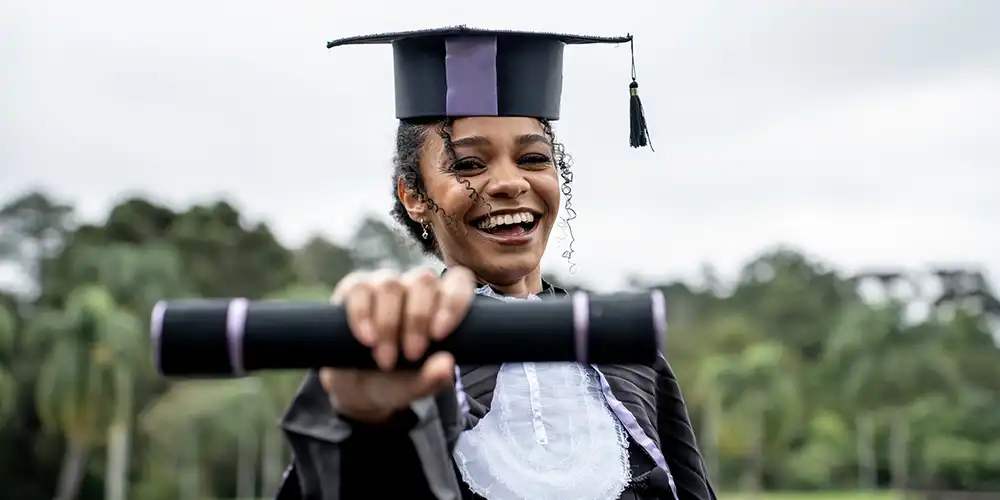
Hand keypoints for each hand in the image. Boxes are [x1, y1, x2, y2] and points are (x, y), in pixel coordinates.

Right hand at [318, 267, 475, 422]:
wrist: (355, 388)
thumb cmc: (394, 381)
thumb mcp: (413, 387)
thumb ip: (432, 379)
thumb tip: (446, 364)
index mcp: (440, 304)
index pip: (458, 282)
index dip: (453, 302)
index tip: (439, 335)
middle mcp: (414, 288)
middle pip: (424, 281)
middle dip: (418, 318)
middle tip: (412, 354)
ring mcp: (383, 285)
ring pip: (391, 284)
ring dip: (389, 323)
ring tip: (385, 359)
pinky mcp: (354, 288)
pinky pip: (360, 289)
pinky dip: (363, 315)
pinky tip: (366, 339)